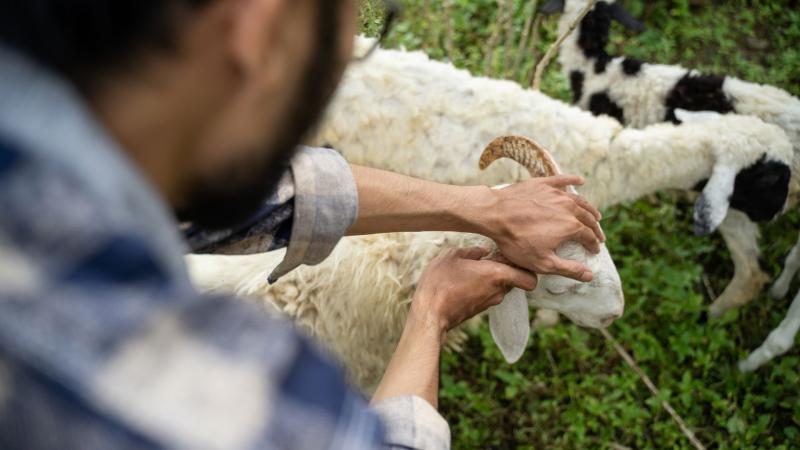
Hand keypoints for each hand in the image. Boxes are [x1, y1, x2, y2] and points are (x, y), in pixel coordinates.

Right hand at [411, 246, 537, 333]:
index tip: (512, 258)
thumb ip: (472, 250)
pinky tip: (465, 279)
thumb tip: (483, 251)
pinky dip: (482, 287)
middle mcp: (498, 291)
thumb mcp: (452, 256)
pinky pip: (488, 294)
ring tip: (473, 268)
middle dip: (507, 269)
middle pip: (515, 280)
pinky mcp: (479, 309)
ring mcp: (489, 302)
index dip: (527, 268)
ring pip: (501, 287)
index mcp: (498, 275)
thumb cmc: (440, 282)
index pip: (530, 279)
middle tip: (491, 259)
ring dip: (492, 278)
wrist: (430, 313)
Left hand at [481, 175, 603, 281]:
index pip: (589, 236)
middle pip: (588, 218)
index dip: (594, 245)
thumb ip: (569, 269)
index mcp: (571, 226)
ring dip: (589, 209)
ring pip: (579, 200)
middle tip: (599, 235)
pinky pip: (562, 180)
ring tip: (595, 215)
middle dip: (595, 228)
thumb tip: (590, 275)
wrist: (494, 214)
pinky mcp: (542, 184)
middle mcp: (568, 207)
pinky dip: (573, 180)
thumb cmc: (516, 241)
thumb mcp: (543, 263)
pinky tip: (580, 180)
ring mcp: (555, 194)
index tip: (595, 250)